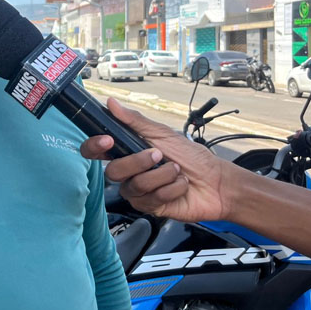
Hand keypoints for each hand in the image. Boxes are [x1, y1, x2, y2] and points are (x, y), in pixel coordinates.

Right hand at [81, 97, 233, 221]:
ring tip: (177, 171)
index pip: (95, 151)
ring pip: (134, 185)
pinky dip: (171, 188)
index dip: (94, 147)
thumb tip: (111, 102)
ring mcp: (138, 191)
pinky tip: (180, 186)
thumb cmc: (191, 156)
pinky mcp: (150, 207)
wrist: (216, 182)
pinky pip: (152, 198)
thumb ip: (134, 120)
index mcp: (126, 152)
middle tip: (159, 155)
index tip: (108, 141)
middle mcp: (128, 172)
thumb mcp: (163, 134)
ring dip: (162, 175)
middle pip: (113, 171)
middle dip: (139, 162)